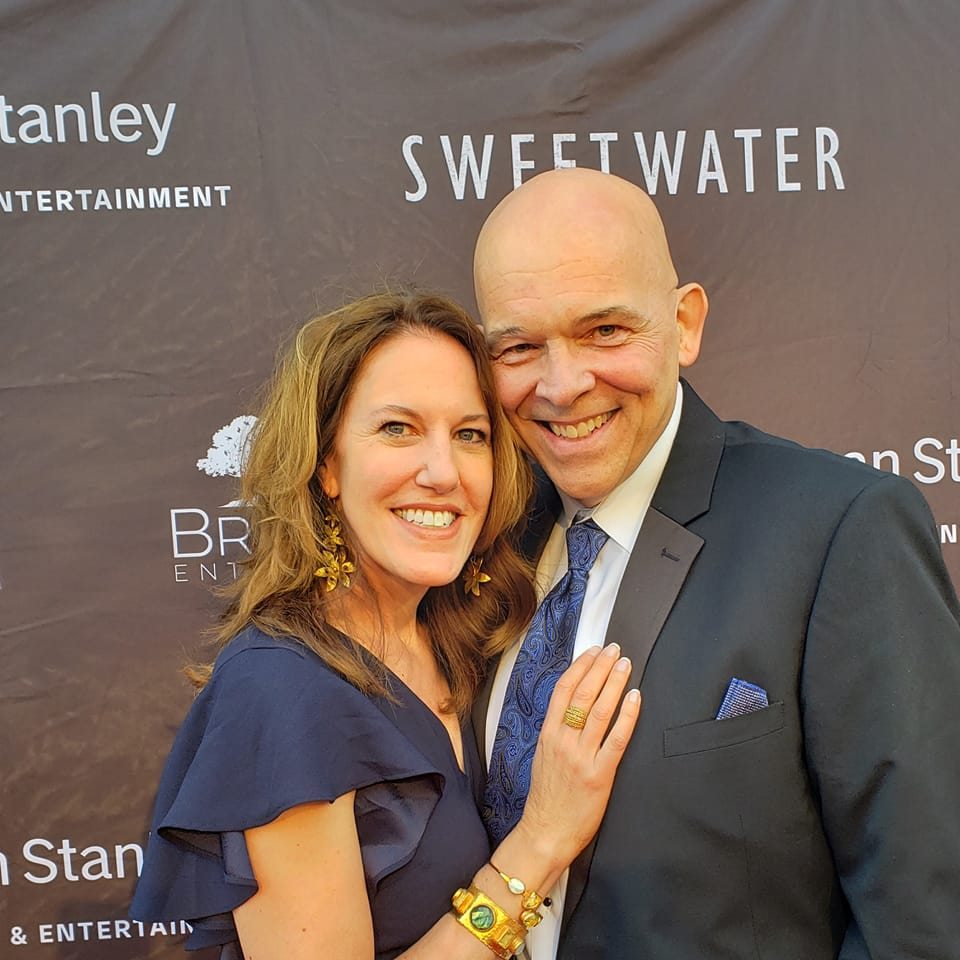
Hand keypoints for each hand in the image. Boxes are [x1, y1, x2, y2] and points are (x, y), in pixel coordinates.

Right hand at [515, 644, 640, 869]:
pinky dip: (627, 716)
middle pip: (583, 694)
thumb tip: (574, 707)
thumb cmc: (546, 797)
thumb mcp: (543, 756)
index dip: (581, 667)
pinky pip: (616, 739)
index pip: (564, 690)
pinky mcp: (600, 775)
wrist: (546, 832)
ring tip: (625, 665)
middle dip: (601, 668)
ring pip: (600, 711)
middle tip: (615, 650)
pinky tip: (635, 698)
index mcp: (548, 734)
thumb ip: (557, 732)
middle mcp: (564, 741)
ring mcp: (582, 757)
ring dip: (615, 683)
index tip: (594, 651)